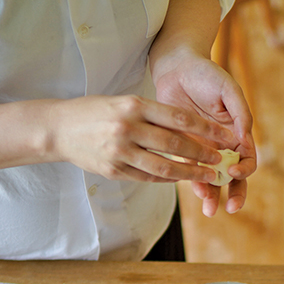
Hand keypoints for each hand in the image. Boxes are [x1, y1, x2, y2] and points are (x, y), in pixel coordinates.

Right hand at [49, 93, 237, 185]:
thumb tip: (188, 130)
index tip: (224, 137)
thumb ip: (152, 115)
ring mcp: (120, 152)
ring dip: (189, 174)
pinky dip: (167, 180)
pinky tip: (180, 179)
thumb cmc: (96, 112)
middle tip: (221, 162)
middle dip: (202, 155)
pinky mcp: (114, 170)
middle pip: (175, 145)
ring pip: (164, 167)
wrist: (59, 128)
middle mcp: (128, 128)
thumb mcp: (123, 103)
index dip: (205, 130)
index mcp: (133, 106)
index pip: (179, 118)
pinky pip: (148, 178)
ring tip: (207, 177)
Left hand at [153, 50, 255, 215]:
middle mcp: (223, 146)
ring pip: (213, 179)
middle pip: (234, 177)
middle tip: (232, 208)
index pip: (247, 160)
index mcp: (238, 133)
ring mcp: (204, 149)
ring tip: (210, 210)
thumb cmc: (206, 74)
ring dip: (213, 195)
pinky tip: (196, 192)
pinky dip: (194, 183)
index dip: (244, 170)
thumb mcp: (229, 90)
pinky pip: (191, 171)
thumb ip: (240, 114)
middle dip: (234, 194)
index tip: (235, 172)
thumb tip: (246, 141)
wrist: (177, 67)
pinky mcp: (184, 150)